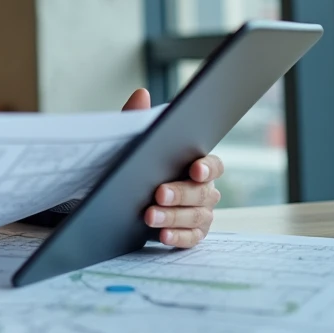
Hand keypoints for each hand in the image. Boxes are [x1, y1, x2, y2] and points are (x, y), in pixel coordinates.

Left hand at [122, 88, 223, 247]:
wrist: (119, 195)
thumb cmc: (135, 164)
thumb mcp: (132, 142)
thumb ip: (138, 119)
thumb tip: (141, 94)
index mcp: (196, 164)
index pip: (213, 165)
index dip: (207, 168)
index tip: (194, 169)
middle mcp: (204, 189)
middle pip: (202, 193)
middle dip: (180, 193)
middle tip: (158, 193)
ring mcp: (200, 213)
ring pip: (196, 216)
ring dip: (173, 216)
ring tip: (150, 216)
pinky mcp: (190, 233)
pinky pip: (191, 238)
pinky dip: (178, 237)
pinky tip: (163, 236)